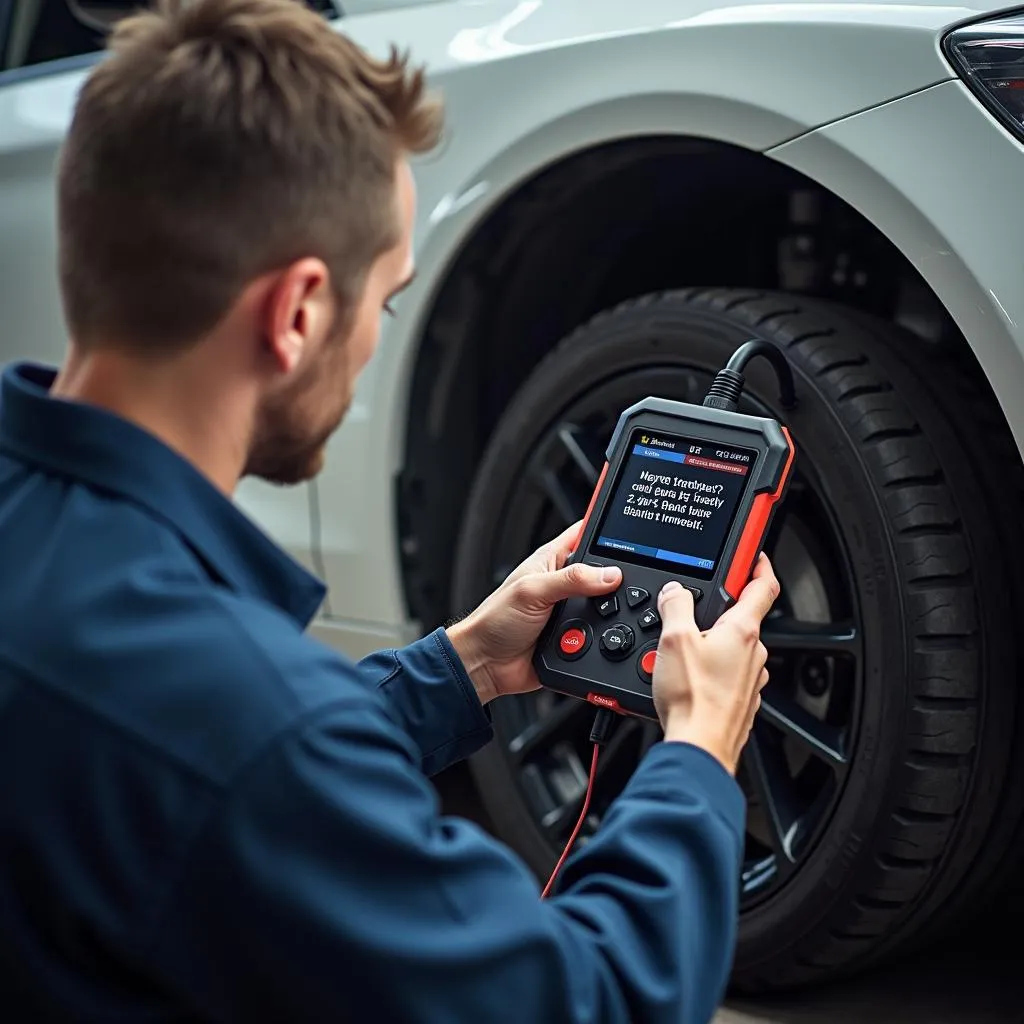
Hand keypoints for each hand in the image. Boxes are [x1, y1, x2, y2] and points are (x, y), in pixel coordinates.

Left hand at [447, 521, 621, 704]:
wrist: (487, 665)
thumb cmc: (495, 621)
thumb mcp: (532, 591)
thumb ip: (572, 579)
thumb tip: (609, 575)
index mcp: (551, 560)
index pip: (585, 533)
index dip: (606, 529)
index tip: (632, 531)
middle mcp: (564, 584)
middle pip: (604, 573)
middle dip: (616, 580)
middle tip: (625, 585)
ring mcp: (571, 611)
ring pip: (607, 607)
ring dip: (609, 614)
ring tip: (607, 617)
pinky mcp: (577, 638)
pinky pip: (601, 636)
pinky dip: (604, 639)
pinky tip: (601, 640)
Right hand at [651, 554, 779, 774]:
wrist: (699, 749)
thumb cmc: (694, 699)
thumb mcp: (674, 640)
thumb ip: (676, 606)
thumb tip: (676, 592)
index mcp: (743, 631)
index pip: (764, 586)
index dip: (759, 565)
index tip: (753, 556)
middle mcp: (754, 654)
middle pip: (741, 619)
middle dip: (717, 612)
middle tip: (690, 611)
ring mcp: (749, 680)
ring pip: (732, 649)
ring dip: (710, 644)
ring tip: (678, 653)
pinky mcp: (739, 701)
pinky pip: (725, 674)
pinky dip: (709, 670)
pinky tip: (686, 679)